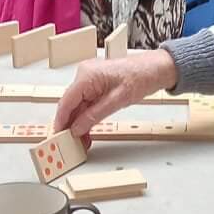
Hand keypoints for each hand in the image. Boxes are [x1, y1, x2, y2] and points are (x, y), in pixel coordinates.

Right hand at [53, 50, 178, 139]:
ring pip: (78, 106)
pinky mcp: (96, 85)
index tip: (58, 136)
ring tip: (82, 142)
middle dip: (71, 126)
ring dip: (79, 124)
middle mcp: (84, 75)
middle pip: (70, 105)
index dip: (61, 121)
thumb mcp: (117, 101)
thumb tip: (77, 128)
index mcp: (86, 76)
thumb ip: (94, 116)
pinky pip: (86, 103)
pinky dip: (87, 117)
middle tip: (72, 144)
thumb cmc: (141, 77)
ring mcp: (89, 80)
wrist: (155, 68)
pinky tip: (88, 131)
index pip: (65, 102)